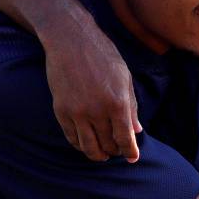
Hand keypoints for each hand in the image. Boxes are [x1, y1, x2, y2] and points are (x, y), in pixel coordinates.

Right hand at [43, 20, 141, 161]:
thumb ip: (131, 106)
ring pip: (89, 147)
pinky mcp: (61, 111)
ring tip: (103, 154)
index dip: (130, 151)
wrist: (71, 40)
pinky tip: (86, 143)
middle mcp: (97, 111)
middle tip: (118, 151)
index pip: (125, 138)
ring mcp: (77, 112)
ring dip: (98, 154)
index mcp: (118, 102)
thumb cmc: (103, 55)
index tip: (133, 158)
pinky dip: (81, 145)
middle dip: (115, 151)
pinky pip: (71, 137)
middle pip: (108, 144)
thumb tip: (136, 130)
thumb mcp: (124, 78)